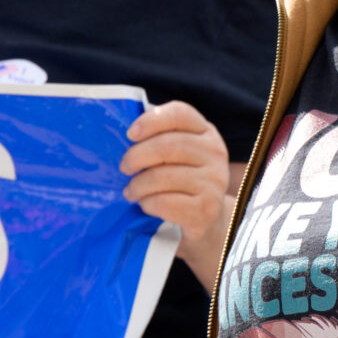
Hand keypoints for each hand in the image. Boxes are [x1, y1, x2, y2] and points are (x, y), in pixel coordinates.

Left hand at [121, 101, 233, 284]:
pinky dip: (148, 203)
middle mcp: (215, 153)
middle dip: (137, 157)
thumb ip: (160, 140)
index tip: (130, 134)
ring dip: (138, 185)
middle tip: (124, 168)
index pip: (180, 114)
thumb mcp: (179, 157)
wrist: (206, 224)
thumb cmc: (182, 184)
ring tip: (131, 191)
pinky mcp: (206, 209)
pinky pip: (165, 202)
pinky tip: (146, 204)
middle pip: (167, 145)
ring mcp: (214, 182)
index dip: (151, 120)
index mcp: (206, 133)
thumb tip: (122, 137)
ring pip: (163, 176)